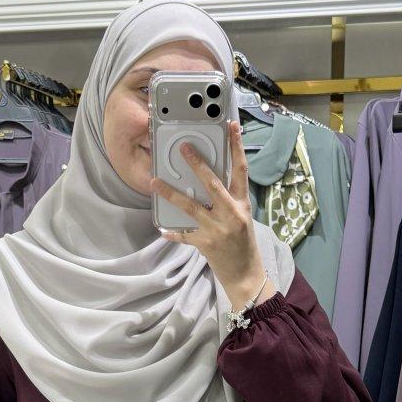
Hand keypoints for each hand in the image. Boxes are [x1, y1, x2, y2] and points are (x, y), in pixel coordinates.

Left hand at [150, 121, 273, 307]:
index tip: (231, 127)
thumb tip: (206, 181)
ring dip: (171, 193)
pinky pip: (185, 235)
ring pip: (191, 206)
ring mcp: (218, 229)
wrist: (246, 274)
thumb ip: (227, 200)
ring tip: (155, 181)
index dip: (236, 147)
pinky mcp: (206, 243)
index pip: (240, 170)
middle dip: (197, 164)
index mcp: (242, 204)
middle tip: (183, 147)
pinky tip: (163, 229)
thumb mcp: (241, 217)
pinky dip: (174, 232)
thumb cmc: (243, 244)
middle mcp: (231, 214)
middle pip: (212, 183)